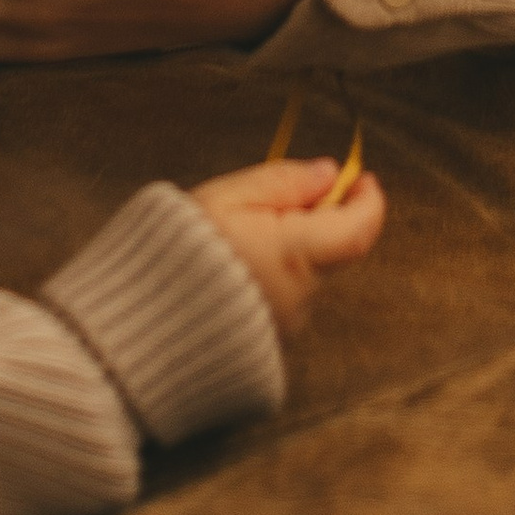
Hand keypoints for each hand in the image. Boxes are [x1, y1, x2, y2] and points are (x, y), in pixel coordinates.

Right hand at [192, 158, 385, 338]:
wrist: (145, 324)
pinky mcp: (271, 341)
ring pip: (308, 274)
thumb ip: (283, 182)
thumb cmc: (179, 253)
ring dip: (295, 248)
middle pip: (333, 250)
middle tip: (289, 196)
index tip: (363, 178)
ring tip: (244, 233)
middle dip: (322, 219)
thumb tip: (327, 173)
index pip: (358, 230)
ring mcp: (287, 323)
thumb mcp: (228, 198)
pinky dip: (277, 275)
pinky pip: (287, 299)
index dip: (369, 201)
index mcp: (294, 254)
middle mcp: (299, 294)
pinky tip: (239, 265)